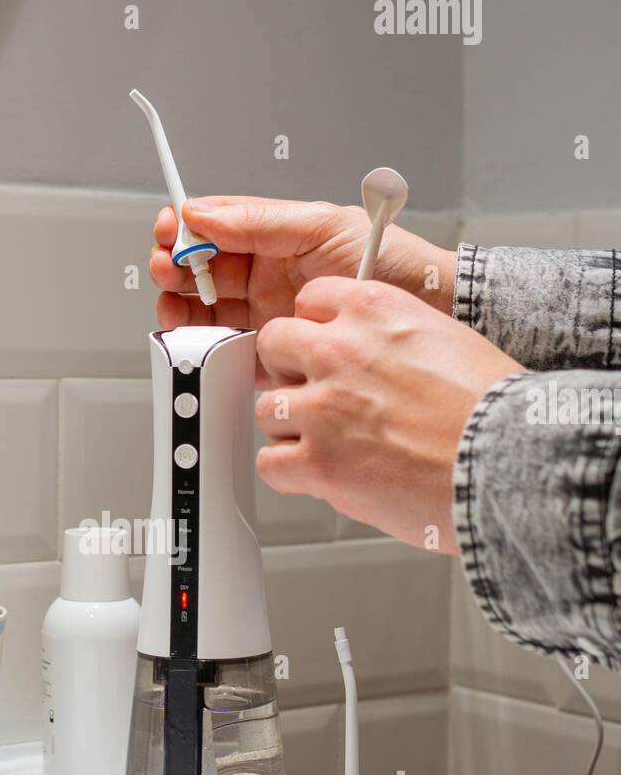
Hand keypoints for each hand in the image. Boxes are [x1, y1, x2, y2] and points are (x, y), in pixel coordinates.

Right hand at [151, 196, 456, 380]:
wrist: (431, 312)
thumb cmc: (391, 264)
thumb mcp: (323, 226)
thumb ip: (261, 220)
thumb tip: (205, 212)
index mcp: (276, 239)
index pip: (216, 229)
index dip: (186, 228)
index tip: (171, 231)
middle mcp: (267, 275)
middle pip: (203, 271)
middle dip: (177, 268)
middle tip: (170, 271)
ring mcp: (268, 315)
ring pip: (207, 310)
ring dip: (183, 307)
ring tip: (176, 306)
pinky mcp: (274, 354)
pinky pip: (228, 350)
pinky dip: (206, 345)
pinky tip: (199, 337)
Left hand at [254, 278, 522, 552]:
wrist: (506, 462)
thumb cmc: (492, 411)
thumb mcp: (447, 340)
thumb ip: (394, 341)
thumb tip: (374, 359)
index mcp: (375, 310)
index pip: (312, 300)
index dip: (314, 328)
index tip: (322, 347)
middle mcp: (341, 351)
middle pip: (275, 345)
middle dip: (290, 370)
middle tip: (314, 394)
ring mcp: (323, 407)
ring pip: (267, 408)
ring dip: (291, 427)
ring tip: (327, 443)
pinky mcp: (318, 462)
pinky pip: (270, 463)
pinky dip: (289, 473)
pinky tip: (320, 475)